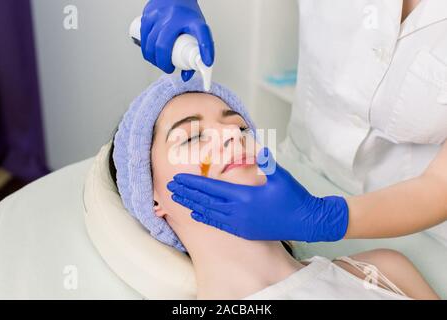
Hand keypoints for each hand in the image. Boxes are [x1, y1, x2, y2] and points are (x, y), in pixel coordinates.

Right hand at [141, 0, 214, 81]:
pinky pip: (144, 38)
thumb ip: (194, 52)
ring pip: (151, 43)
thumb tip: (186, 76)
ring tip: (159, 63)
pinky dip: (146, 50)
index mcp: (193, 20)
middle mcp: (175, 17)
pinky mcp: (148, 15)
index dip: (205, 49)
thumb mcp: (196, 30)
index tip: (206, 62)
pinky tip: (150, 54)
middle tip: (168, 68)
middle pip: (164, 45)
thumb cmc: (186, 15)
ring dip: (153, 59)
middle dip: (163, 63)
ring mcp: (159, 16)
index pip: (202, 33)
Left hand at [167, 148, 348, 241]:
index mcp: (243, 196)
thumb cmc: (294, 197)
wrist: (306, 222)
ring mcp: (240, 224)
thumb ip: (265, 160)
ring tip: (178, 201)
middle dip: (186, 193)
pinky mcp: (244, 231)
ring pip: (209, 214)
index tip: (177, 178)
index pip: (210, 187)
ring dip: (193, 205)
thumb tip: (254, 144)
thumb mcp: (280, 175)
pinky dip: (206, 218)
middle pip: (205, 200)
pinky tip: (198, 215)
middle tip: (170, 187)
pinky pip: (219, 224)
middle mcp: (237, 212)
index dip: (192, 182)